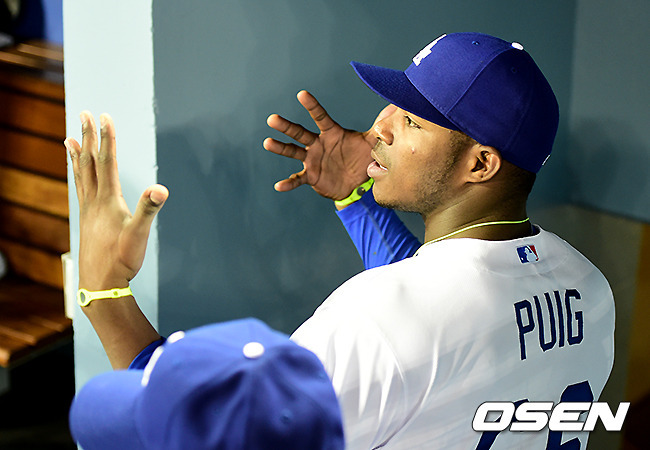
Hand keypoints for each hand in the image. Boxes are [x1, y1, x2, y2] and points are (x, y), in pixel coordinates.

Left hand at [66, 112, 168, 290]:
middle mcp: (94, 201)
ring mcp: (88, 211)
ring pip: (81, 175)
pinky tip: (77, 174)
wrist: (100, 283)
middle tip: (83, 114)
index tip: (104, 116)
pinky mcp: (87, 220)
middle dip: (88, 136)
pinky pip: (80, 189)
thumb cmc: (122, 260)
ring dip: (77, 154)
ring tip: (70, 138)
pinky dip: (77, 175)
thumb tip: (160, 189)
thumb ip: (148, 210)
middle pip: (90, 162)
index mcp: (108, 201)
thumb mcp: (139, 235)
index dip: (107, 138)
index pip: (108, 162)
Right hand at [264, 90, 394, 200]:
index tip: (302, 94)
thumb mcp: (372, 142)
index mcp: (331, 133)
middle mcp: (318, 144)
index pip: (321, 117)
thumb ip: (381, 126)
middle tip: (272, 119)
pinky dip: (289, 182)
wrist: (358, 184)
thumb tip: (398, 106)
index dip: (312, 106)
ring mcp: (312, 160)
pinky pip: (298, 179)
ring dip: (280, 148)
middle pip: (300, 133)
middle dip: (286, 126)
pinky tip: (279, 186)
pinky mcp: (310, 176)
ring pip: (293, 152)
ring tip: (268, 143)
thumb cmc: (362, 158)